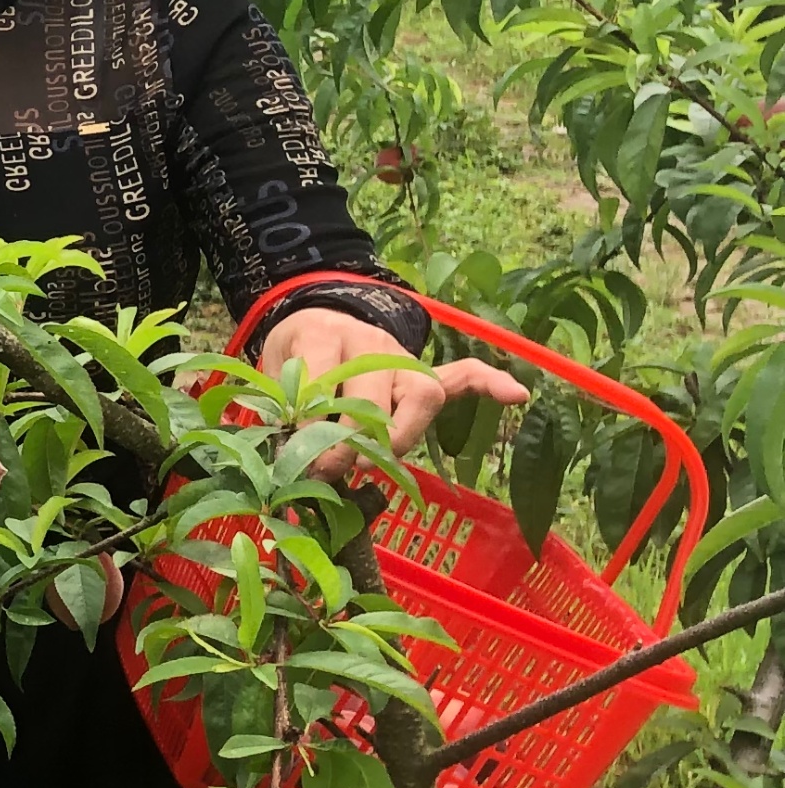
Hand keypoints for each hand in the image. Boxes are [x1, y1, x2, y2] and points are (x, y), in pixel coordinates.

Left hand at [256, 306, 528, 458]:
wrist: (315, 317)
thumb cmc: (292, 358)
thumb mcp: (272, 377)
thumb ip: (282, 413)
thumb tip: (291, 464)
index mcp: (320, 337)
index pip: (324, 382)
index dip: (315, 424)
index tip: (304, 458)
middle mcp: (369, 343)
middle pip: (378, 393)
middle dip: (358, 439)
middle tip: (335, 471)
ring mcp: (402, 356)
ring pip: (421, 392)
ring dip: (402, 435)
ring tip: (374, 464)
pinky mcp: (424, 371)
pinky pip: (463, 374)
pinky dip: (488, 385)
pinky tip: (516, 395)